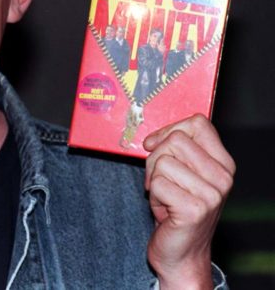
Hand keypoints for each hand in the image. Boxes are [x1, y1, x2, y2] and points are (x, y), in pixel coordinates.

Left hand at [143, 114, 234, 288]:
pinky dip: (153, 196)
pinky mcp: (195, 209)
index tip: (156, 145)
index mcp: (223, 163)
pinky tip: (164, 210)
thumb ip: (175, 149)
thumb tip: (152, 138)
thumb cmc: (176, 209)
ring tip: (165, 198)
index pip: (197, 123)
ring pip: (162, 161)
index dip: (169, 130)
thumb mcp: (181, 172)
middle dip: (155, 158)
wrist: (181, 252)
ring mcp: (212, 194)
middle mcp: (223, 177)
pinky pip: (157, 183)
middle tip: (160, 181)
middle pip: (175, 140)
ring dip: (153, 180)